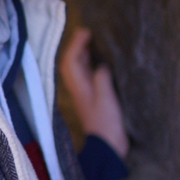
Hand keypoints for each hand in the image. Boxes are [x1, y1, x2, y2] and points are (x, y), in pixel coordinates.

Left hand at [59, 27, 128, 158]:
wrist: (108, 148)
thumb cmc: (107, 124)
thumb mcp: (107, 99)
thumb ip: (102, 79)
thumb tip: (101, 65)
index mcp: (79, 87)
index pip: (71, 61)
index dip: (76, 44)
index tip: (87, 31)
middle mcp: (78, 88)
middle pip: (72, 62)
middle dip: (78, 46)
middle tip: (90, 32)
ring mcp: (84, 93)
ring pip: (78, 69)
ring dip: (83, 54)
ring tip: (95, 42)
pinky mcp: (92, 98)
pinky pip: (87, 76)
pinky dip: (91, 65)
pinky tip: (101, 61)